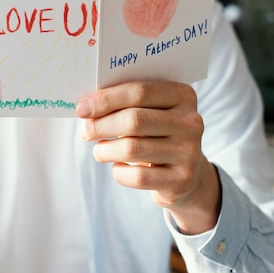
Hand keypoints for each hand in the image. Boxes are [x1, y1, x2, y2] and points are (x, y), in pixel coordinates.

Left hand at [76, 81, 219, 234]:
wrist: (185, 173)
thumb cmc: (155, 134)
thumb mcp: (148, 112)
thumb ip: (123, 104)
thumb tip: (86, 108)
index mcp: (182, 95)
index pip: (140, 92)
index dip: (106, 99)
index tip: (82, 108)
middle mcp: (191, 122)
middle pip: (134, 119)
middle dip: (101, 125)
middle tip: (85, 131)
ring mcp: (189, 152)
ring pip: (132, 149)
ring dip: (104, 150)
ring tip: (99, 150)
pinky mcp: (182, 180)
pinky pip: (138, 177)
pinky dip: (119, 172)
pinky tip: (118, 167)